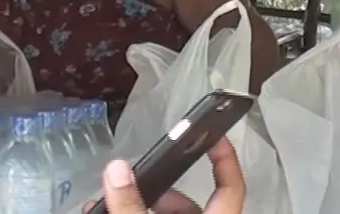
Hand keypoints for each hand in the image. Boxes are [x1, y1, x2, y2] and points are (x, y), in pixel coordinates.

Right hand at [86, 137, 244, 213]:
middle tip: (130, 184)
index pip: (232, 186)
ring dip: (140, 206)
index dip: (225, 158)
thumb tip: (117, 168)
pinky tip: (108, 212)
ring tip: (107, 204)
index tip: (212, 133)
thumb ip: (130, 206)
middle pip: (191, 204)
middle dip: (160, 191)